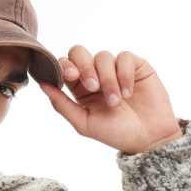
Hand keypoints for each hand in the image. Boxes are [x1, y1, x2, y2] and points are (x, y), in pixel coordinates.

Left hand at [39, 46, 183, 153]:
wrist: (148, 137)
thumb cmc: (115, 133)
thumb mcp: (83, 122)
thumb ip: (61, 104)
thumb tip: (42, 84)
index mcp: (78, 88)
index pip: (65, 65)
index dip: (65, 65)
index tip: (71, 75)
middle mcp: (95, 75)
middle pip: (79, 52)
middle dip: (84, 66)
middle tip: (92, 87)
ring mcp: (115, 69)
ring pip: (103, 56)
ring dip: (108, 80)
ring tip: (116, 101)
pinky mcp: (135, 65)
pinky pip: (124, 57)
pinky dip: (124, 75)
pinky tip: (128, 92)